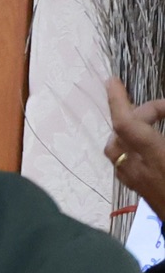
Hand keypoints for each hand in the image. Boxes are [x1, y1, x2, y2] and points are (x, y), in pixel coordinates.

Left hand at [105, 78, 164, 217]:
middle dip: (139, 113)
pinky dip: (131, 148)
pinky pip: (124, 164)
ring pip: (117, 149)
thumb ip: (163, 127)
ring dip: (130, 130)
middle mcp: (140, 170)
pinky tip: (149, 146)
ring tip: (154, 122)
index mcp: (157, 158)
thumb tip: (163, 109)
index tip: (112, 81)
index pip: (126, 124)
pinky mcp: (140, 191)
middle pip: (121, 133)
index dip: (117, 100)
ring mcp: (137, 183)